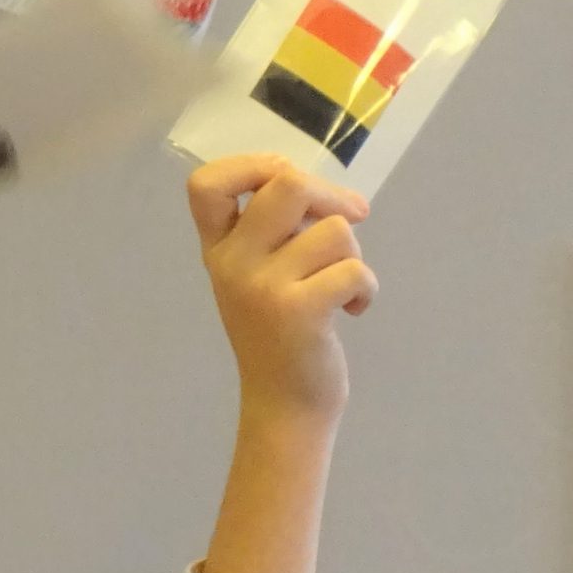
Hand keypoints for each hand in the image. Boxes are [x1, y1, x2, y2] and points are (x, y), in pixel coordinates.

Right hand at [188, 154, 376, 425]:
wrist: (284, 408)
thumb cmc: (280, 337)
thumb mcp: (261, 277)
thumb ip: (277, 231)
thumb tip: (332, 193)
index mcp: (219, 249)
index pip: (206, 183)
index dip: (251, 165)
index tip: (286, 180)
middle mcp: (233, 263)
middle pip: (286, 183)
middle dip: (329, 195)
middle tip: (351, 217)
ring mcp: (263, 288)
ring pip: (333, 230)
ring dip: (353, 254)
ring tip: (342, 286)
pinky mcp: (299, 313)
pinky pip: (353, 270)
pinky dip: (366, 288)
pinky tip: (355, 309)